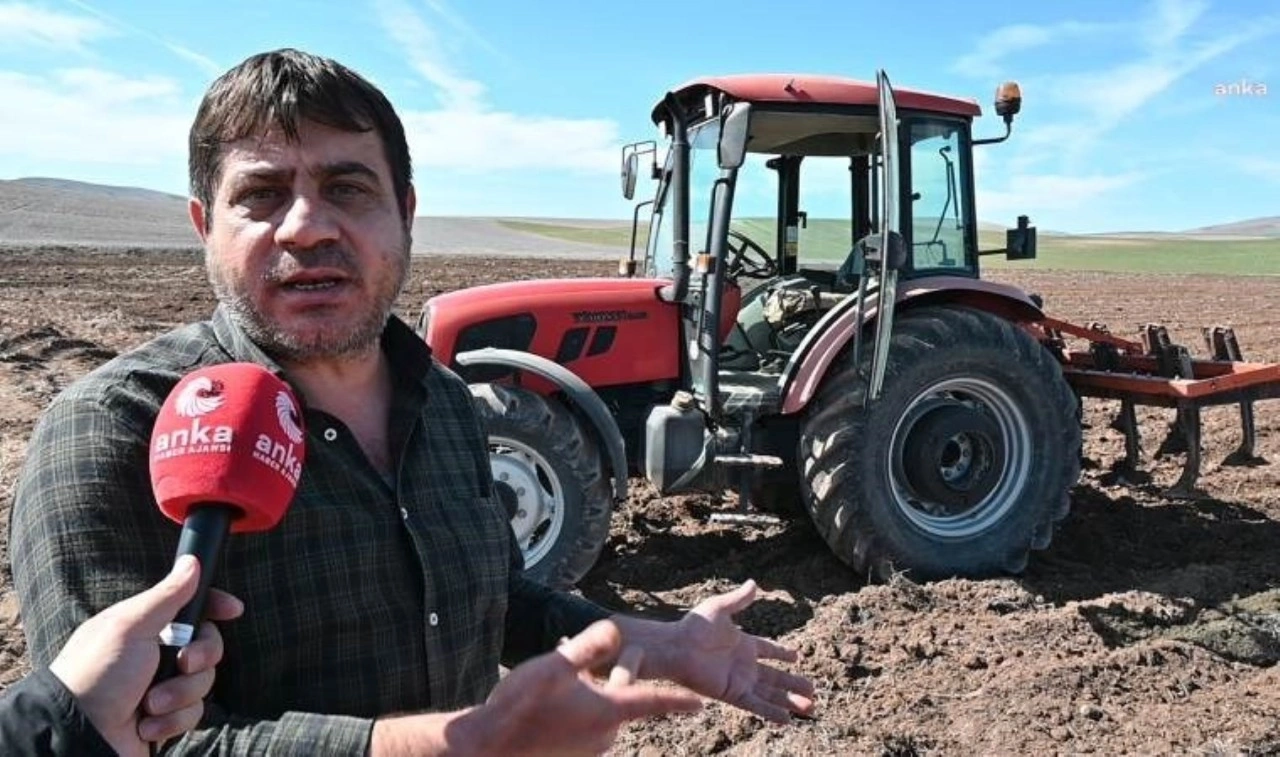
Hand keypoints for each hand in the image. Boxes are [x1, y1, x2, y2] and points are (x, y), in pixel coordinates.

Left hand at [48, 555, 244, 756]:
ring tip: (150, 704)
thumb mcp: (130, 627)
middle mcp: (159, 654)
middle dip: (201, 656)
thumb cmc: (97, 674)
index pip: (193, 608)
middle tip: (182, 663)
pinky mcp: (167, 717)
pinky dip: (171, 720)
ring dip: (179, 695)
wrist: (79, 733)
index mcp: (148, 627)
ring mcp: (164, 686)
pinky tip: (146, 725)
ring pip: (204, 682)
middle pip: (210, 645)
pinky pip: (193, 713)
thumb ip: (167, 595)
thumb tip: (192, 562)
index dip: (215, 606)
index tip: (233, 610)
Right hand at [459, 619, 702, 755]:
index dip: (678, 701)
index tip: (700, 705)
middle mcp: (604, 736)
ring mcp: (587, 750)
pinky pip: (581, 727)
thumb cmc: (521, 706)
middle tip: (583, 654)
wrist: (488, 748)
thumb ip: (589, 647)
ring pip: (597, 713)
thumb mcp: (555, 666)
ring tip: (553, 679)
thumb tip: (615, 628)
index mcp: (609, 712)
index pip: (653, 702)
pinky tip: (546, 699)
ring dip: (586, 694)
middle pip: (619, 700)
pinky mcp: (571, 756)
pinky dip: (573, 711)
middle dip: (607, 677)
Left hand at [625, 580, 815, 722]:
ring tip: (810, 707)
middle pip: (774, 677)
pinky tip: (788, 719)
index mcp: (743, 643)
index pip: (768, 650)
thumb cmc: (694, 626)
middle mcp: (744, 664)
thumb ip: (739, 599)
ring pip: (770, 693)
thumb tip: (754, 582)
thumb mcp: (720, 607)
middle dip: (793, 684)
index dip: (782, 653)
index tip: (797, 657)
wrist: (676, 647)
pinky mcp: (732, 693)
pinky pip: (756, 705)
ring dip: (790, 700)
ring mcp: (739, 680)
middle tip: (813, 689)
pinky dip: (772, 711)